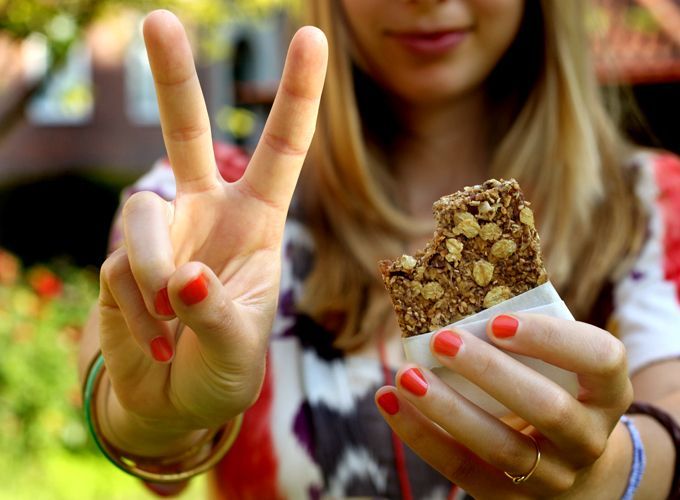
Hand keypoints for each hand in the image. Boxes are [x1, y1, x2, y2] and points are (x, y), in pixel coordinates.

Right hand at [97, 10, 326, 434]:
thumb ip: (216, 313)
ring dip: (154, 271)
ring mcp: (159, 235)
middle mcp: (204, 214)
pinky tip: (157, 339)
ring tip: (172, 320)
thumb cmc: (225, 369)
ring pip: (141, 215)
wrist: (176, 400)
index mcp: (255, 221)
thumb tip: (180, 278)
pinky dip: (138, 310)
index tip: (310, 36)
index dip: (296, 96)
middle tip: (158, 21)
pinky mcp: (117, 262)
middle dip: (173, 79)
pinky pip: (118, 268)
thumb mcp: (241, 346)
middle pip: (187, 134)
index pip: (282, 150)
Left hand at [375, 314, 633, 498]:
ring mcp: (553, 476)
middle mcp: (588, 437)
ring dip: (447, 409)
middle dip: (490, 372)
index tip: (498, 320)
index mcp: (607, 391)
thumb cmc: (552, 390)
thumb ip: (522, 336)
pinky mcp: (509, 497)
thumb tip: (448, 285)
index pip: (599, 358)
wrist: (571, 466)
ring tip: (405, 375)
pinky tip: (389, 401)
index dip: (550, 339)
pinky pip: (462, 469)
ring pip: (500, 447)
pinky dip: (420, 435)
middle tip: (442, 339)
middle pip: (547, 408)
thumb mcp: (558, 366)